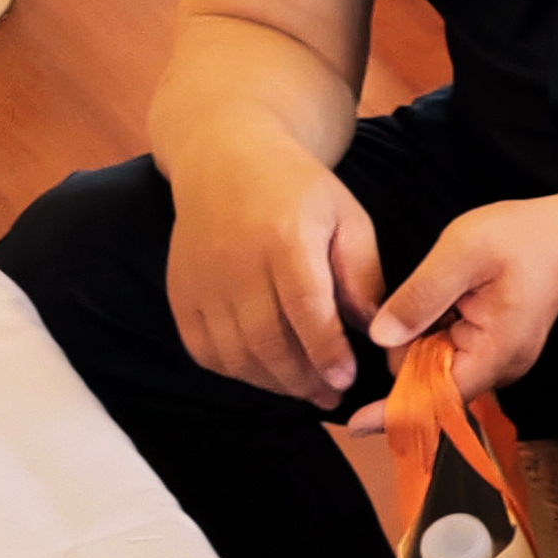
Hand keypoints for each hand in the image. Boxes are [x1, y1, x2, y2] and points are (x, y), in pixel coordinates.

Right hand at [165, 138, 381, 409]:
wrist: (227, 160)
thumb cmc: (300, 191)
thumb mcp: (348, 217)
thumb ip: (362, 273)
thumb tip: (376, 330)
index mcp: (284, 237)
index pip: (305, 308)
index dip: (326, 350)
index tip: (346, 378)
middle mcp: (235, 262)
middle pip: (266, 339)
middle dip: (302, 378)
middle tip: (331, 396)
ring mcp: (201, 281)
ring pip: (233, 352)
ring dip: (271, 382)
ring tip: (305, 391)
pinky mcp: (182, 294)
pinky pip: (204, 350)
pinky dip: (235, 371)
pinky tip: (265, 374)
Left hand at [352, 188, 557, 417]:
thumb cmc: (526, 237)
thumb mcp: (463, 252)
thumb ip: (420, 296)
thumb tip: (380, 338)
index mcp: (494, 353)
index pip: (437, 398)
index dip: (394, 409)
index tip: (355, 424)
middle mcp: (500, 369)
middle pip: (432, 384)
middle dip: (409, 351)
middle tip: (428, 297)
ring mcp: (501, 361)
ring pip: (439, 369)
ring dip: (424, 339)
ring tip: (445, 292)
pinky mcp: (498, 350)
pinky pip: (453, 355)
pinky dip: (437, 335)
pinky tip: (449, 303)